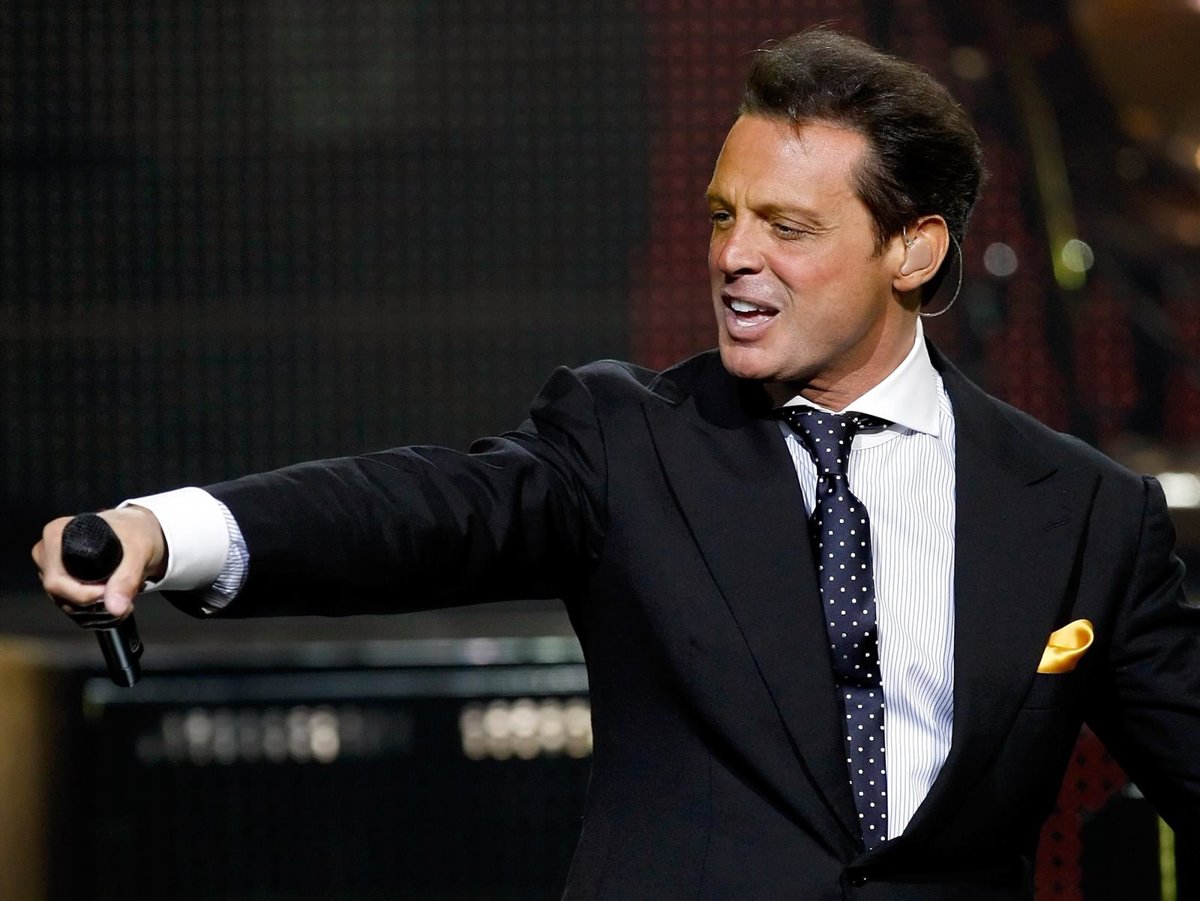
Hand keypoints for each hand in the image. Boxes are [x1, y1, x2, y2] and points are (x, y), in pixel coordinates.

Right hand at [32, 506, 166, 617]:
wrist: (141, 532)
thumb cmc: (135, 531)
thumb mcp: (138, 551)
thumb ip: (127, 578)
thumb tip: (115, 608)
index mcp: (57, 536)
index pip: (56, 580)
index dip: (83, 593)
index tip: (109, 592)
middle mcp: (48, 554)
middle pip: (60, 595)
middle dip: (93, 603)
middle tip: (124, 600)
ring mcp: (53, 570)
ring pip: (66, 604)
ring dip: (97, 610)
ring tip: (124, 600)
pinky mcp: (63, 582)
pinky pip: (73, 607)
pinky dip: (95, 612)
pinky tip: (115, 602)